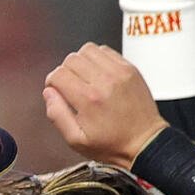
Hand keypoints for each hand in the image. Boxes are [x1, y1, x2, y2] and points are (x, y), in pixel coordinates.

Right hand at [43, 43, 168, 168]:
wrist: (145, 142)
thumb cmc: (113, 144)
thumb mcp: (77, 140)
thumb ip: (57, 115)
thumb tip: (49, 93)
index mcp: (88, 99)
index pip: (58, 74)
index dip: (53, 82)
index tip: (58, 90)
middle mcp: (104, 81)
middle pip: (71, 59)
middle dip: (65, 71)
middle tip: (71, 86)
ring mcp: (119, 72)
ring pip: (87, 50)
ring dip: (81, 61)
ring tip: (85, 78)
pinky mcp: (130, 69)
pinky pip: (106, 51)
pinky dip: (98, 58)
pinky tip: (99, 73)